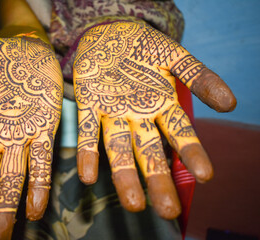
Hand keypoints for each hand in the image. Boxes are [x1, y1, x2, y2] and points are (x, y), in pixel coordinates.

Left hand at [73, 21, 235, 218]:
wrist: (109, 31)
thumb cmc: (144, 46)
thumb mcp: (175, 56)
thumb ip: (199, 76)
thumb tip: (230, 104)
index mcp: (162, 105)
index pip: (180, 134)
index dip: (192, 153)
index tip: (205, 175)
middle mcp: (138, 116)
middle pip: (150, 152)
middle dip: (158, 179)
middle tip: (167, 209)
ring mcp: (112, 113)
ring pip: (118, 149)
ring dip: (125, 176)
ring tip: (134, 204)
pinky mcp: (88, 106)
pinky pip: (87, 133)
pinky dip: (88, 154)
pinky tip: (89, 176)